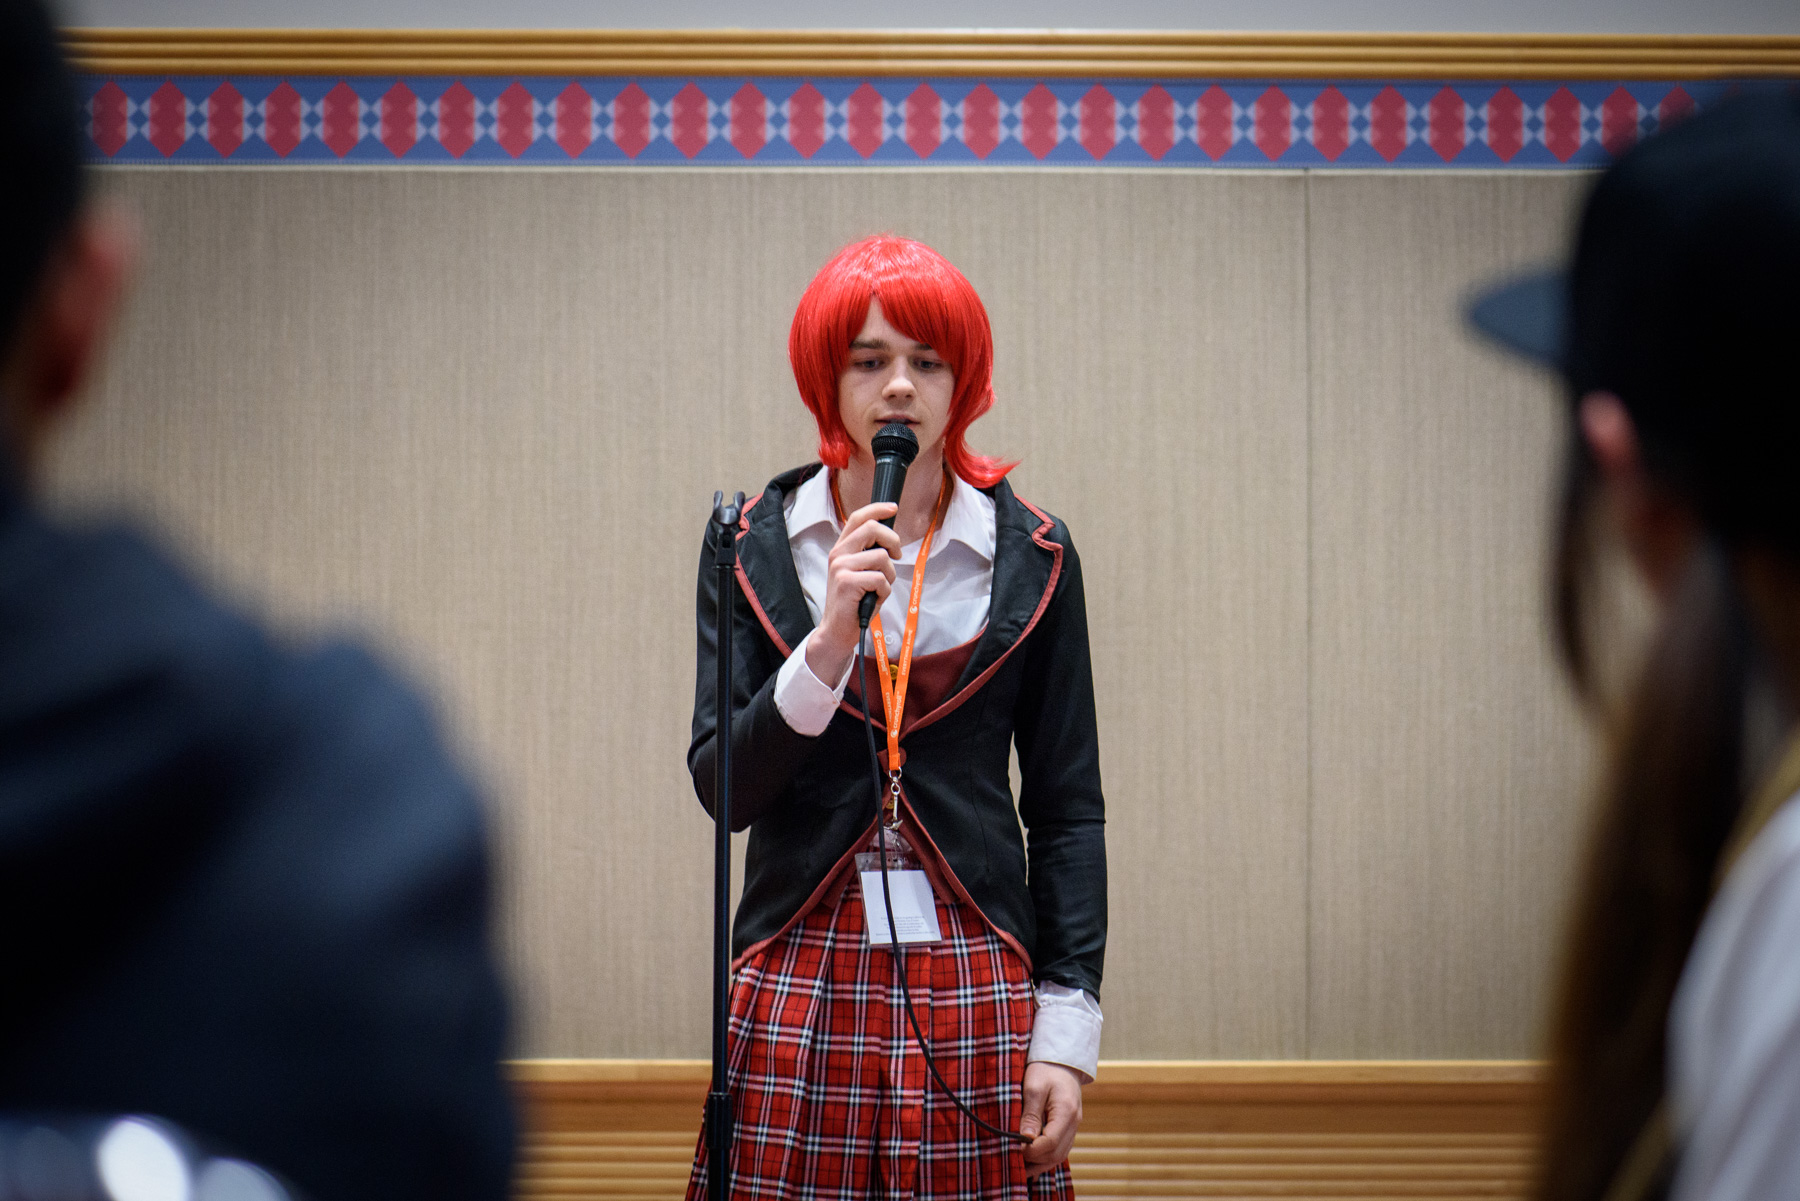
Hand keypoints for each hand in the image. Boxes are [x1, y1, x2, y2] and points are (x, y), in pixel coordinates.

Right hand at [806, 501, 899, 684]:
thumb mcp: (860, 572)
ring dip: (890, 575)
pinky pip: (880, 578)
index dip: (878, 509)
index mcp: (842, 548)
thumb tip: (890, 540)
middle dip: (893, 541)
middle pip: (872, 529)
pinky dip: (884, 591)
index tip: (893, 508)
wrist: (837, 630)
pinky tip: (874, 599)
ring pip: (882, 557)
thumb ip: (869, 554)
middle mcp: (839, 554)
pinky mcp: (847, 582)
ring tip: (880, 588)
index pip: (858, 518)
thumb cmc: (854, 602)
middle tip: (896, 555)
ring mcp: (841, 567)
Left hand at [1019, 1061, 1082, 1179]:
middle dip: (1034, 1161)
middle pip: (1055, 1154)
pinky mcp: (1067, 1129)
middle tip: (1012, 1160)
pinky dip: (1044, 1158)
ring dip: (1039, 1164)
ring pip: (1058, 1156)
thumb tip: (1026, 1139)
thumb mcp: (1033, 1087)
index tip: (1012, 1148)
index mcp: (1066, 1113)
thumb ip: (1031, 1114)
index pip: (1050, 1142)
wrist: (1061, 1061)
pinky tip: (1029, 1162)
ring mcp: (1072, 1128)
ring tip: (1018, 1168)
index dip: (1030, 1150)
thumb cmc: (1046, 1069)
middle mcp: (1073, 1124)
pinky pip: (1058, 1150)